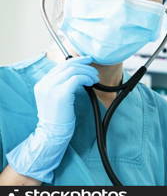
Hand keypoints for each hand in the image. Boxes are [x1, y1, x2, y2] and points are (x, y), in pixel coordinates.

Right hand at [6, 56, 98, 182]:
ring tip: (95, 79)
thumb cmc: (59, 118)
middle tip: (94, 71)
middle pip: (67, 65)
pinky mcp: (60, 94)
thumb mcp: (57, 98)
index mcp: (42, 83)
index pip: (60, 65)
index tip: (88, 60)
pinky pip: (77, 79)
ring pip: (73, 70)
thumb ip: (62, 85)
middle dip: (84, 65)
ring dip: (88, 72)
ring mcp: (51, 88)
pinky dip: (86, 78)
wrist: (52, 134)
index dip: (76, 61)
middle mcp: (44, 83)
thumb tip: (79, 73)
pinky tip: (91, 83)